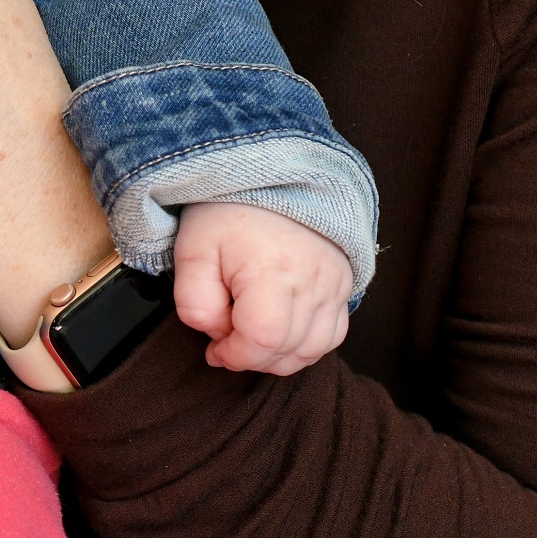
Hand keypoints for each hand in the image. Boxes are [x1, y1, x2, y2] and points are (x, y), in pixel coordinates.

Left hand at [172, 201, 350, 374]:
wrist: (270, 179)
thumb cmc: (227, 213)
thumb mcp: (192, 251)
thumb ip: (194, 302)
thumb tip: (216, 336)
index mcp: (273, 269)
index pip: (263, 339)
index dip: (235, 355)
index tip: (215, 349)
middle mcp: (314, 281)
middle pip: (289, 350)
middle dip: (251, 357)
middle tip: (227, 339)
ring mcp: (335, 285)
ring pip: (313, 349)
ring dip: (279, 356)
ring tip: (250, 336)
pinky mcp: (344, 286)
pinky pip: (332, 335)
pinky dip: (304, 345)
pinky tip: (279, 333)